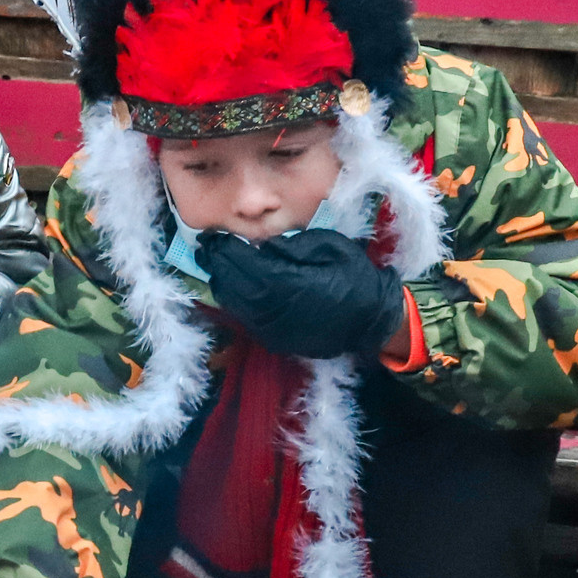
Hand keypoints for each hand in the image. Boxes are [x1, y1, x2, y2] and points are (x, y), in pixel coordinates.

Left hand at [196, 228, 405, 360]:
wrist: (372, 320)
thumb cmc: (354, 277)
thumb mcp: (328, 246)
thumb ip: (291, 245)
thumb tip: (262, 245)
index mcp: (286, 282)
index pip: (242, 264)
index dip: (224, 250)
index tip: (213, 237)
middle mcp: (273, 308)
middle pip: (231, 284)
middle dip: (216, 265)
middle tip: (206, 248)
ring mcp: (271, 328)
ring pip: (233, 304)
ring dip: (222, 282)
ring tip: (216, 264)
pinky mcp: (274, 339)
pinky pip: (244, 318)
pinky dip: (234, 300)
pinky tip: (234, 286)